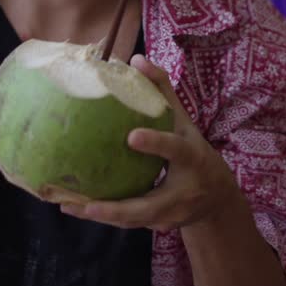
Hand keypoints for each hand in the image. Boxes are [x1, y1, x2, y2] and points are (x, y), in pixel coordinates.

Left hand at [61, 55, 239, 231]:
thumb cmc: (195, 149)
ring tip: (68, 206)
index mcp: (192, 158)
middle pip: (150, 205)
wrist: (217, 198)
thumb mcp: (184, 120)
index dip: (156, 144)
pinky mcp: (158, 225)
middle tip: (87, 203)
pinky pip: (128, 222)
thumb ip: (162, 91)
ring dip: (101, 216)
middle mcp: (183, 191)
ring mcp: (171, 214)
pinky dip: (103, 217)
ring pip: (134, 220)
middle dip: (118, 208)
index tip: (131, 136)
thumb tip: (136, 59)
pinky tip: (75, 208)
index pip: (176, 150)